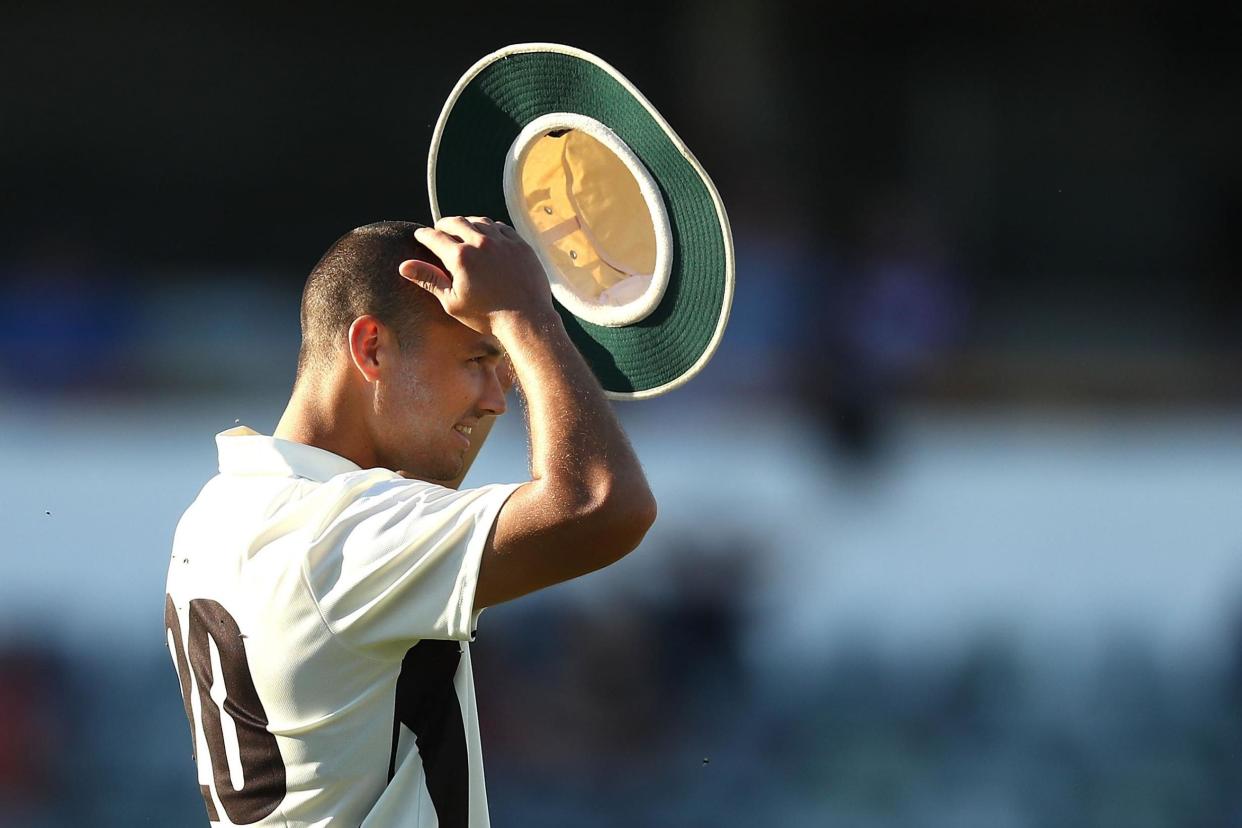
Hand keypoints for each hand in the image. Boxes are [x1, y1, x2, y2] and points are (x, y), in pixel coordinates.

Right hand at [399, 216, 555, 336]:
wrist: (526, 319)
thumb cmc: (487, 316)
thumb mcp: (452, 301)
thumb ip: (429, 279)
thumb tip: (404, 266)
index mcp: (460, 257)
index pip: (434, 237)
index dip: (424, 235)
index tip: (420, 235)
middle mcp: (480, 242)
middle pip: (456, 222)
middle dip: (444, 224)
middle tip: (439, 229)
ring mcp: (503, 241)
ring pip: (480, 221)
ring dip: (467, 223)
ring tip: (462, 229)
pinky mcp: (520, 244)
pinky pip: (501, 227)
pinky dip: (490, 228)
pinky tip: (487, 234)